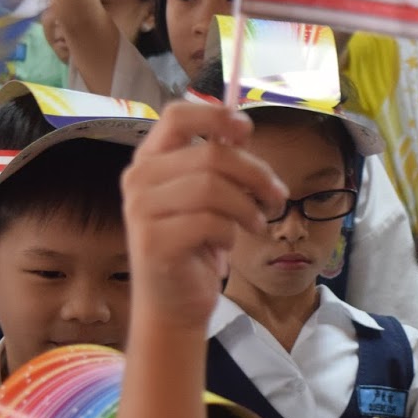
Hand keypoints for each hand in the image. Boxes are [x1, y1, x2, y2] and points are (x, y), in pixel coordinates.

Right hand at [121, 101, 284, 329]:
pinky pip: (210, 222)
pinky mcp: (154, 241)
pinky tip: (229, 246)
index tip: (246, 129)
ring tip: (257, 224)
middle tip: (278, 196)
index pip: (176, 116)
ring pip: (213, 187)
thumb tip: (241, 128)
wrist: (173, 303)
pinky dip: (231, 233)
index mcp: (150, 160)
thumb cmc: (195, 245)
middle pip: (211, 154)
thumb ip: (219, 162)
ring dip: (248, 206)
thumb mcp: (209, 197)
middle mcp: (139, 179)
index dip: (216, 115)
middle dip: (256, 174)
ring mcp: (141, 210)